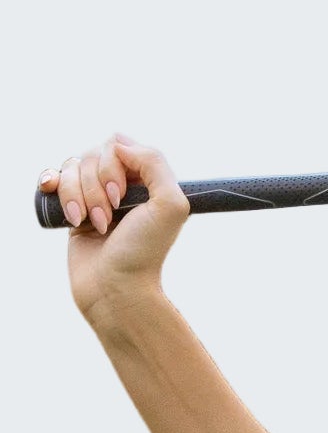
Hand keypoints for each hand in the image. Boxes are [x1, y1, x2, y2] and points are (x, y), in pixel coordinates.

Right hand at [37, 134, 189, 324]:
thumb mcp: (169, 206)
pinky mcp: (72, 210)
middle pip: (90, 154)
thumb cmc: (143, 253)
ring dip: (79, 197)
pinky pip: (52, 179)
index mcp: (146, 182)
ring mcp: (95, 197)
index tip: (121, 196)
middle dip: (95, 187)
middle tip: (110, 218)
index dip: (113, 165)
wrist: (115, 289)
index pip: (118, 145)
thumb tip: (119, 144)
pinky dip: (54, 188)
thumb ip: (155, 164)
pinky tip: (65, 208)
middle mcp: (121, 187)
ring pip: (70, 168)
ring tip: (94, 226)